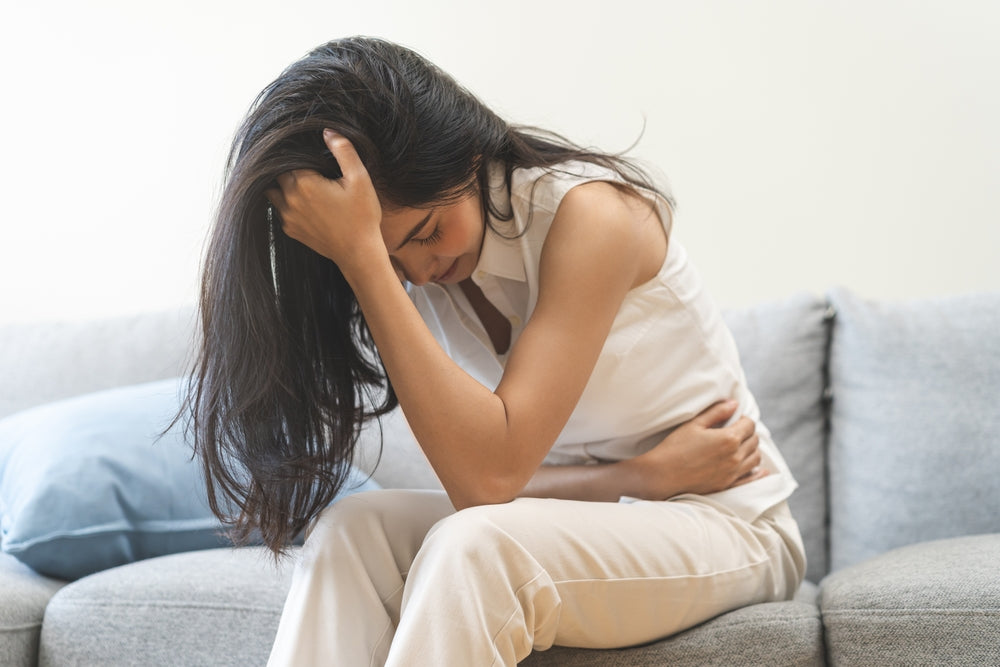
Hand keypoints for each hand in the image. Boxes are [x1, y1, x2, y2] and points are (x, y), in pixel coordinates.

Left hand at [266, 130, 383, 268]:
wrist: (359, 253)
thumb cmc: (362, 216)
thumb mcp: (360, 179)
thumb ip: (344, 151)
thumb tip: (328, 131)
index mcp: (304, 183)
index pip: (288, 158)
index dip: (297, 154)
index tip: (310, 156)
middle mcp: (290, 200)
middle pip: (277, 173)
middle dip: (289, 168)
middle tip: (309, 168)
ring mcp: (288, 217)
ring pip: (272, 192)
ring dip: (283, 185)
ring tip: (302, 183)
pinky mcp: (291, 230)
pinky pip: (279, 210)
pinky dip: (286, 202)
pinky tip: (305, 202)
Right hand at [626, 400, 768, 499]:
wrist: (662, 475)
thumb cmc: (675, 447)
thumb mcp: (694, 424)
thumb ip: (716, 412)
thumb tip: (734, 404)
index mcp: (729, 439)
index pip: (749, 424)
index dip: (743, 419)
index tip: (735, 419)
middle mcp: (735, 457)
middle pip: (754, 441)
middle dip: (748, 433)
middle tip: (737, 431)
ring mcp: (732, 473)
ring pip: (755, 459)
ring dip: (752, 450)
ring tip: (741, 447)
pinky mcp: (727, 485)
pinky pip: (751, 479)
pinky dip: (757, 473)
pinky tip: (759, 470)